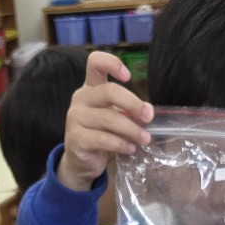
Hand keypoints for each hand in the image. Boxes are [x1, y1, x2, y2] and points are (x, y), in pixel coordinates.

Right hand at [57, 50, 153, 192]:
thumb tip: (148, 110)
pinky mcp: (76, 139)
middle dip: (133, 104)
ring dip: (131, 129)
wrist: (82, 162)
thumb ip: (130, 112)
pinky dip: (120, 144)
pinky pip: (102, 139)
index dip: (112, 63)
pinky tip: (130, 148)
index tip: (128, 76)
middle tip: (148, 118)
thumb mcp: (118, 119)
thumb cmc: (101, 135)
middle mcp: (81, 98)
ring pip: (108, 118)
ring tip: (145, 138)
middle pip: (109, 92)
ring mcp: (75, 118)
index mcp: (91, 88)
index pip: (95, 62)